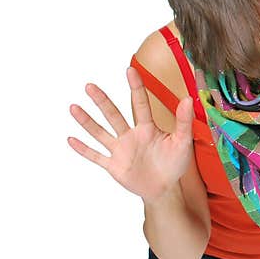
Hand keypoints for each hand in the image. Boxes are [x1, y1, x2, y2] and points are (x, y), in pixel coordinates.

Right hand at [67, 66, 194, 203]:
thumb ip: (184, 121)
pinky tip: (70, 139)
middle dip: (102, 101)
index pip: (140, 104)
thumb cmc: (175, 163)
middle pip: (114, 115)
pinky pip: (96, 156)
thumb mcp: (183, 142)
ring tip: (73, 107)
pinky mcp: (114, 166)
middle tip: (90, 86)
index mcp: (148, 128)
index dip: (136, 87)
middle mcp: (131, 136)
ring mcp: (120, 150)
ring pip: (100, 133)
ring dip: (87, 121)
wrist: (165, 188)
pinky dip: (84, 149)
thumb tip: (189, 99)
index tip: (130, 70)